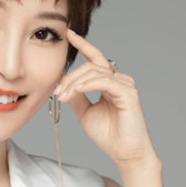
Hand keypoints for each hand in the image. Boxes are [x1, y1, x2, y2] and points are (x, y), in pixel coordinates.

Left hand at [54, 29, 157, 166]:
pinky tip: (77, 90)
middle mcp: (118, 80)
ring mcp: (125, 85)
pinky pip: (104, 81)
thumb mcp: (84, 112)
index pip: (95, 58)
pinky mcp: (128, 93)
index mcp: (109, 82)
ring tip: (63, 96)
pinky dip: (88, 84)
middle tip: (57, 92)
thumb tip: (62, 81)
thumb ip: (76, 95)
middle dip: (70, 76)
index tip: (69, 34)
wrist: (124, 153)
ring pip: (95, 72)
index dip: (83, 44)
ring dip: (74, 83)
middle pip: (90, 65)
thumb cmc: (108, 134)